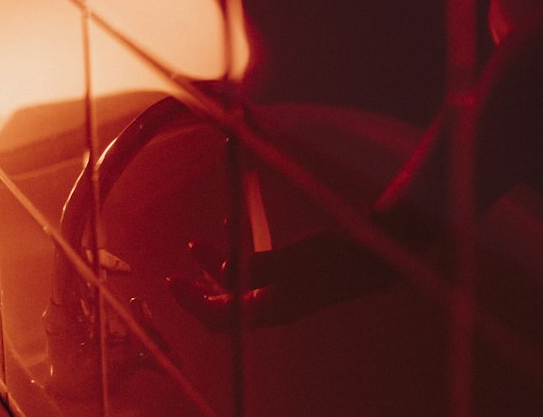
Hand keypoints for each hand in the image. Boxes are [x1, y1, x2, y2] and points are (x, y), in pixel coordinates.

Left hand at [168, 228, 395, 328]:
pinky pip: (254, 270)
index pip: (217, 316)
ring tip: (196, 244)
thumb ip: (258, 266)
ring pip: (235, 286)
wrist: (370, 261)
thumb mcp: (295, 260)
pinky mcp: (289, 278)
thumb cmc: (335, 260)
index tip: (172, 283)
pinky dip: (239, 253)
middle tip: (175, 275)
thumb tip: (224, 270)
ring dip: (214, 266)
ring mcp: (279, 293)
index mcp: (267, 309)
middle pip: (222, 306)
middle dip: (196, 288)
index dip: (191, 302)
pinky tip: (235, 227)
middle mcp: (269, 305)